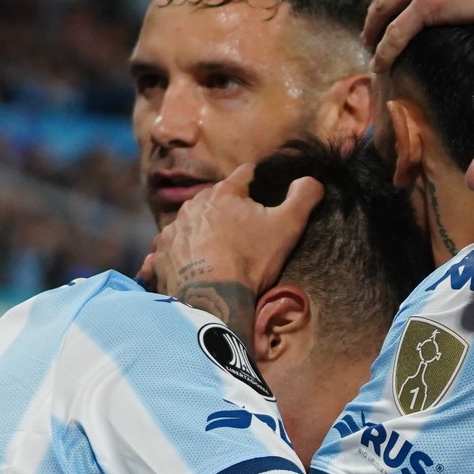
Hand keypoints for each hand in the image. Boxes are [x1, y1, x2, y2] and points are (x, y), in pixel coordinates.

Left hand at [146, 164, 323, 345]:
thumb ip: (303, 197)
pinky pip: (171, 247)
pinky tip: (191, 266)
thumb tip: (311, 179)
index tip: (263, 195)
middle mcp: (193, 205)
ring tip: (216, 253)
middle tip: (242, 233)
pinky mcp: (161, 254)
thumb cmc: (251, 261)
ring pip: (191, 222)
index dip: (257, 183)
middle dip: (227, 210)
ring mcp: (174, 229)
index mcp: (224, 194)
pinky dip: (180, 253)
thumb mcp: (288, 227)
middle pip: (215, 199)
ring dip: (202, 231)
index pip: (245, 175)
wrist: (213, 299)